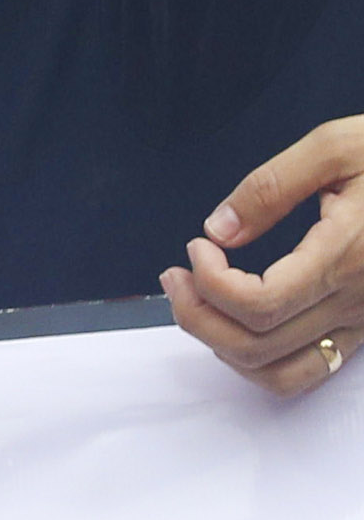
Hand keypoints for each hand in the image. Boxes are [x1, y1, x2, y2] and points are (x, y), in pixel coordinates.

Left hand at [163, 118, 363, 396]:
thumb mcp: (337, 147)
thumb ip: (272, 187)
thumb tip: (219, 229)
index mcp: (347, 256)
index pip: (261, 304)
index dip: (211, 283)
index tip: (197, 246)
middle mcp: (358, 302)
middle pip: (259, 346)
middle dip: (197, 315)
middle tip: (175, 274)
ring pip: (282, 373)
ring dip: (223, 346)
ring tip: (194, 297)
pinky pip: (310, 370)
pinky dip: (260, 360)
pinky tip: (236, 320)